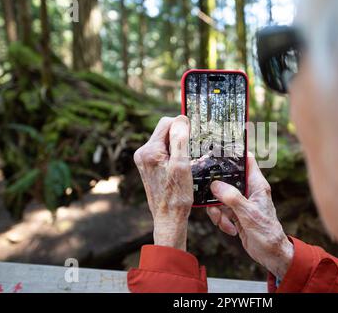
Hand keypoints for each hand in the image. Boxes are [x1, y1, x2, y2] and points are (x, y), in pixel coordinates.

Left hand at [134, 116, 192, 250]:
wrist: (168, 218)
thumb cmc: (176, 196)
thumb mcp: (182, 165)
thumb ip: (180, 140)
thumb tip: (181, 119)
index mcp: (149, 150)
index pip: (167, 123)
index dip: (182, 126)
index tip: (194, 137)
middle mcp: (143, 153)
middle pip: (165, 131)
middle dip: (180, 137)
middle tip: (193, 151)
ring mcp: (145, 161)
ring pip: (166, 142)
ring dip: (179, 147)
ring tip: (188, 161)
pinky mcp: (149, 167)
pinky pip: (164, 152)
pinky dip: (175, 155)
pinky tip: (182, 166)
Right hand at [207, 153, 293, 278]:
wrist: (270, 254)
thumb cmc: (267, 233)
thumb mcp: (248, 214)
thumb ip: (232, 198)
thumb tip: (216, 185)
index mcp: (257, 185)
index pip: (247, 161)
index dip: (234, 154)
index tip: (218, 153)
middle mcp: (249, 191)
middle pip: (226, 180)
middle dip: (217, 192)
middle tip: (214, 202)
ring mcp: (241, 202)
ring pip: (220, 197)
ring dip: (217, 211)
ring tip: (224, 222)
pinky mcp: (235, 214)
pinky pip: (221, 211)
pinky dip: (221, 220)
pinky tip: (230, 230)